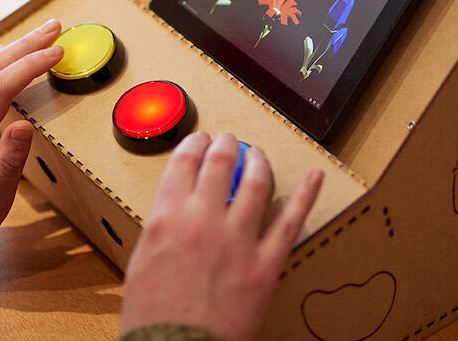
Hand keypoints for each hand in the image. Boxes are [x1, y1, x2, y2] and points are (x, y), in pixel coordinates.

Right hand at [121, 132, 322, 340]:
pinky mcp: (265, 265)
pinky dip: (305, 196)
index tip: (201, 141)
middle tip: (230, 141)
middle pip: (221, 162)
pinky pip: (290, 223)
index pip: (185, 161)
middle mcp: (203, 220)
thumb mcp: (142, 259)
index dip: (196, 143)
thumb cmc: (154, 316)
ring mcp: (238, 241)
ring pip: (256, 183)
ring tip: (257, 155)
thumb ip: (162, 225)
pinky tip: (315, 176)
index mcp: (168, 217)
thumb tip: (178, 205)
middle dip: (227, 144)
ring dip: (258, 161)